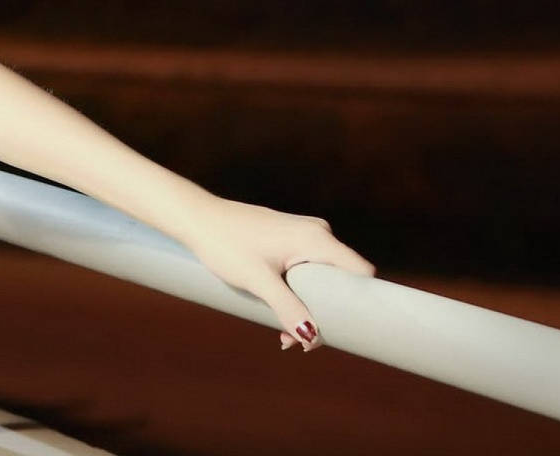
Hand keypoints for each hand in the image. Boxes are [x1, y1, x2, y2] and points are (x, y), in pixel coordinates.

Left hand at [174, 196, 376, 351]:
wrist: (197, 218)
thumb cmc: (226, 244)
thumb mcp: (258, 281)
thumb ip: (287, 307)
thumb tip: (311, 338)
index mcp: (318, 239)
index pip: (361, 272)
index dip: (360, 302)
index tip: (344, 330)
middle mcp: (317, 233)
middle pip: (340, 281)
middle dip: (324, 314)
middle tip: (297, 341)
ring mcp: (303, 234)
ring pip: (321, 278)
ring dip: (307, 307)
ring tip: (282, 334)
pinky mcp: (289, 238)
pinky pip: (306, 269)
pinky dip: (297, 292)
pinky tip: (278, 312)